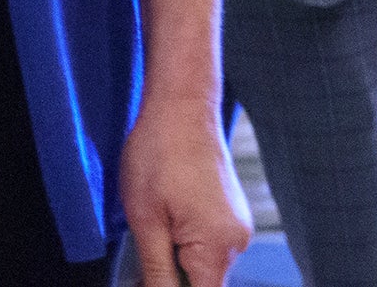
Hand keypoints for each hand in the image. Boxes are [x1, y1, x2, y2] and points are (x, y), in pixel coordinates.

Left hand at [121, 95, 251, 285]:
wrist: (181, 107)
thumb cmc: (159, 155)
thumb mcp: (145, 220)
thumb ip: (156, 270)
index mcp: (218, 249)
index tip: (146, 278)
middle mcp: (236, 242)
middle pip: (203, 282)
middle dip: (169, 276)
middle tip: (140, 254)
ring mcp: (235, 226)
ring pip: (202, 262)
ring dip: (174, 256)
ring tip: (151, 225)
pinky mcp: (228, 213)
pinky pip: (206, 242)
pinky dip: (183, 239)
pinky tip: (163, 216)